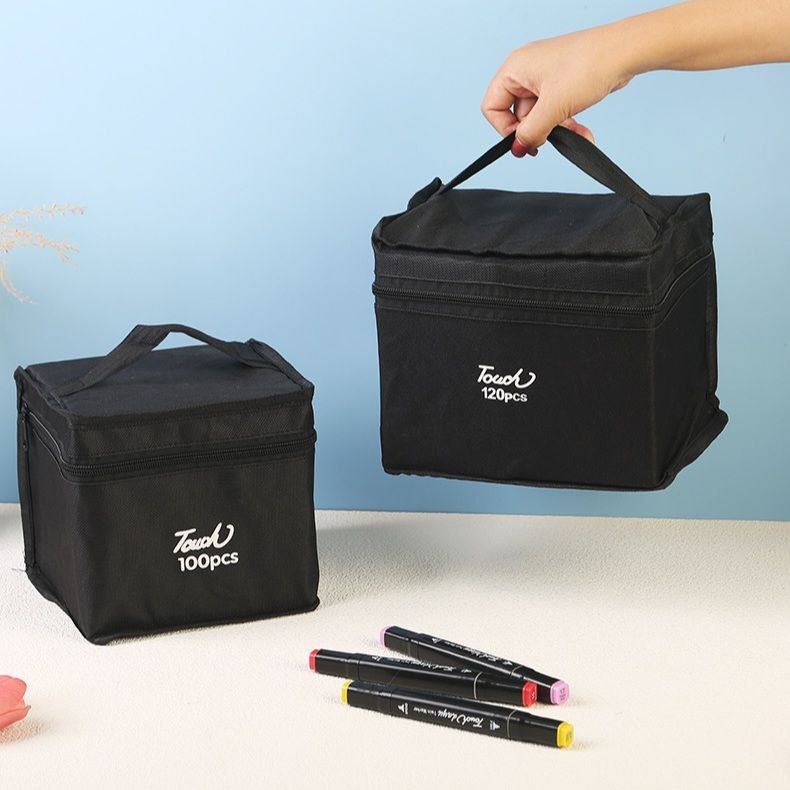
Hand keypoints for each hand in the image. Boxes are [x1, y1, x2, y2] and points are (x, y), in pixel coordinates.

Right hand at [482, 26, 633, 155]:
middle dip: (536, 131)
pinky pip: (555, 110)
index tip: (523, 141)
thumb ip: (531, 132)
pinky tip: (582, 132)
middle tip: (548, 141)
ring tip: (574, 135)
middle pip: (517, 115)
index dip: (505, 129)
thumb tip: (519, 148)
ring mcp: (545, 77)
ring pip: (539, 116)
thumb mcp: (553, 107)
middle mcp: (527, 71)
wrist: (625, 52)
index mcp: (515, 68)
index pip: (492, 106)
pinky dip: (566, 123)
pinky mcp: (562, 83)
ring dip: (555, 130)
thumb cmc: (589, 64)